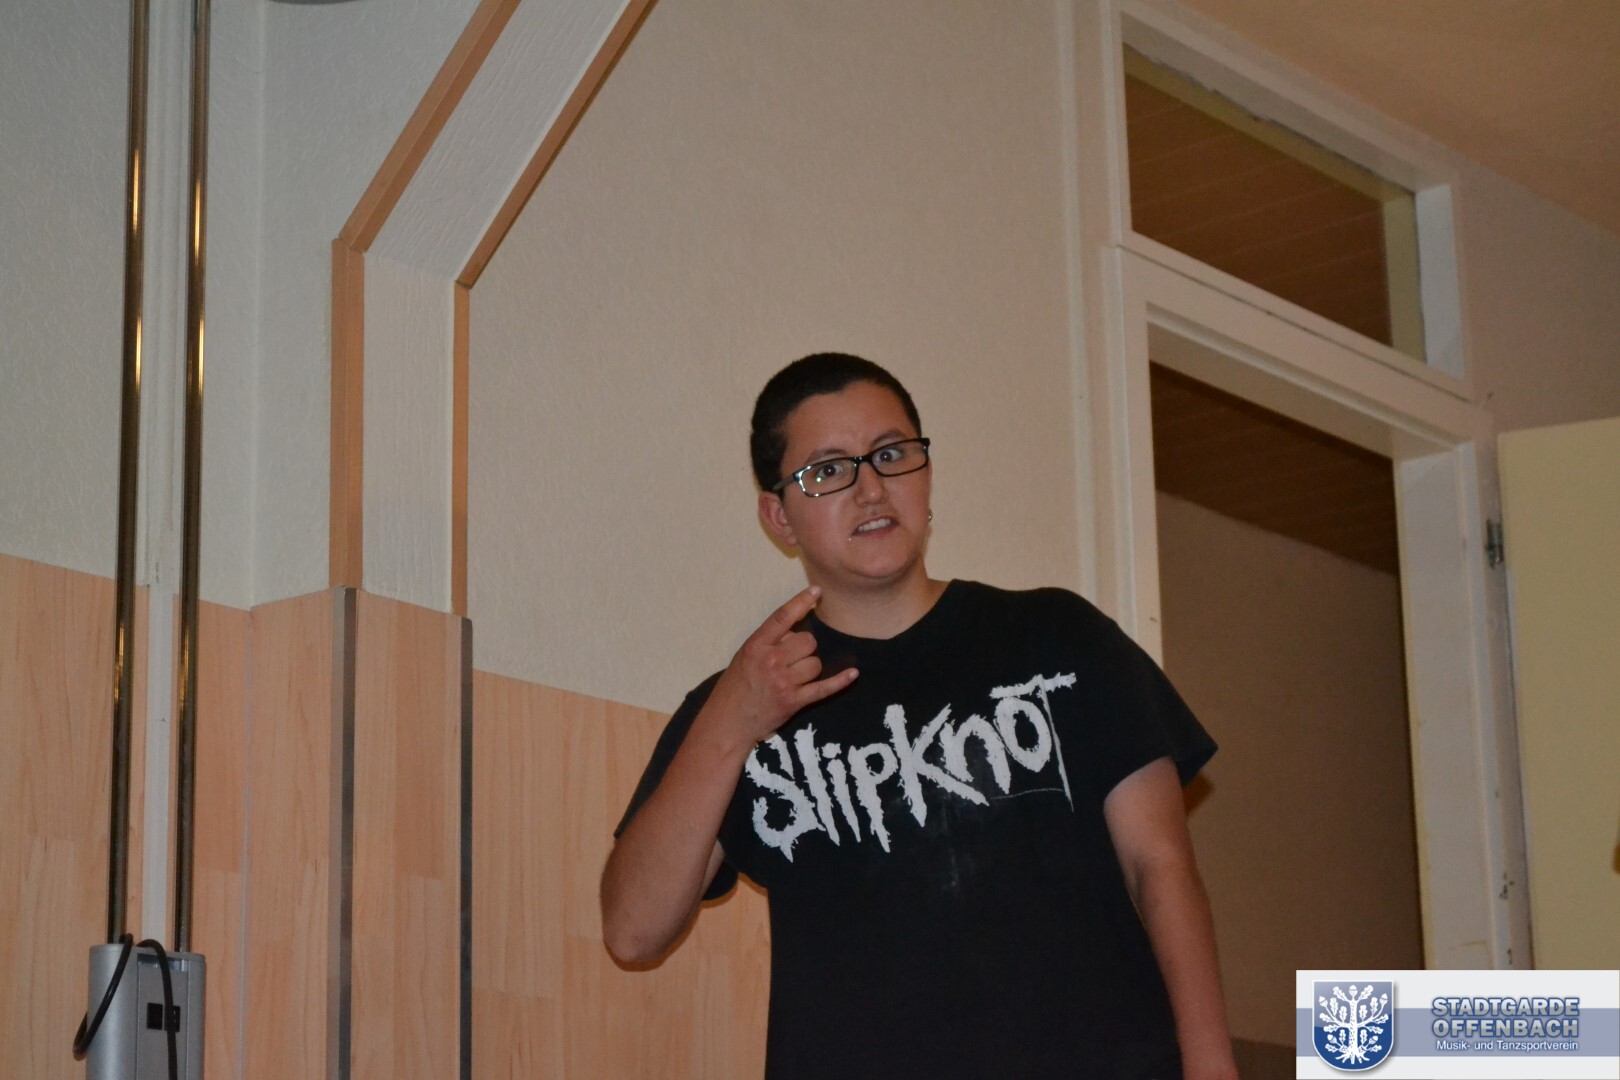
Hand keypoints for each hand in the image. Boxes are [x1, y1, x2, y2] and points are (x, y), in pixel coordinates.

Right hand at [706, 586, 858, 746]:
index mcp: (756, 646)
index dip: (801, 602)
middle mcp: (771, 661)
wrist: (728, 722)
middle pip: (807, 641)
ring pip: (815, 664)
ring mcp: (784, 682)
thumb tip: (797, 628)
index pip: (782, 618)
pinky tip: (853, 673)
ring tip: (794, 677)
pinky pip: (824, 688)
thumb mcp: (745, 656)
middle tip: (792, 658)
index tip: (817, 591)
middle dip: (805, 647)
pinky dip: (840, 681)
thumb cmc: (735, 687)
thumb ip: (769, 641)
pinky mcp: (794, 701)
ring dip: (810, 668)